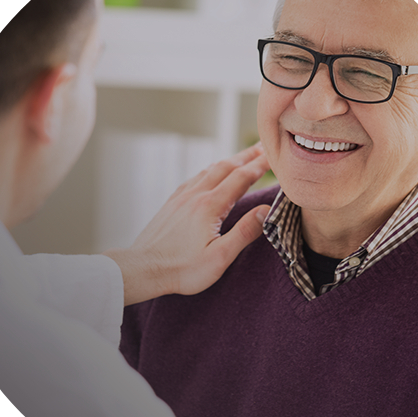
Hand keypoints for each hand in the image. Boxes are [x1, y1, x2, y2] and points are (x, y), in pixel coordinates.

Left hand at [102, 144, 270, 305]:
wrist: (143, 268)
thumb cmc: (182, 269)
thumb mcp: (219, 257)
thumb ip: (244, 232)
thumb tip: (266, 210)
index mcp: (210, 206)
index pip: (242, 178)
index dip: (260, 165)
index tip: (274, 156)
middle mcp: (195, 195)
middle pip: (226, 167)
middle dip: (247, 156)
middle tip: (263, 147)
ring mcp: (181, 197)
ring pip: (209, 170)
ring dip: (229, 161)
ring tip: (242, 157)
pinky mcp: (172, 203)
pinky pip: (195, 178)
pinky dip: (210, 170)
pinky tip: (210, 174)